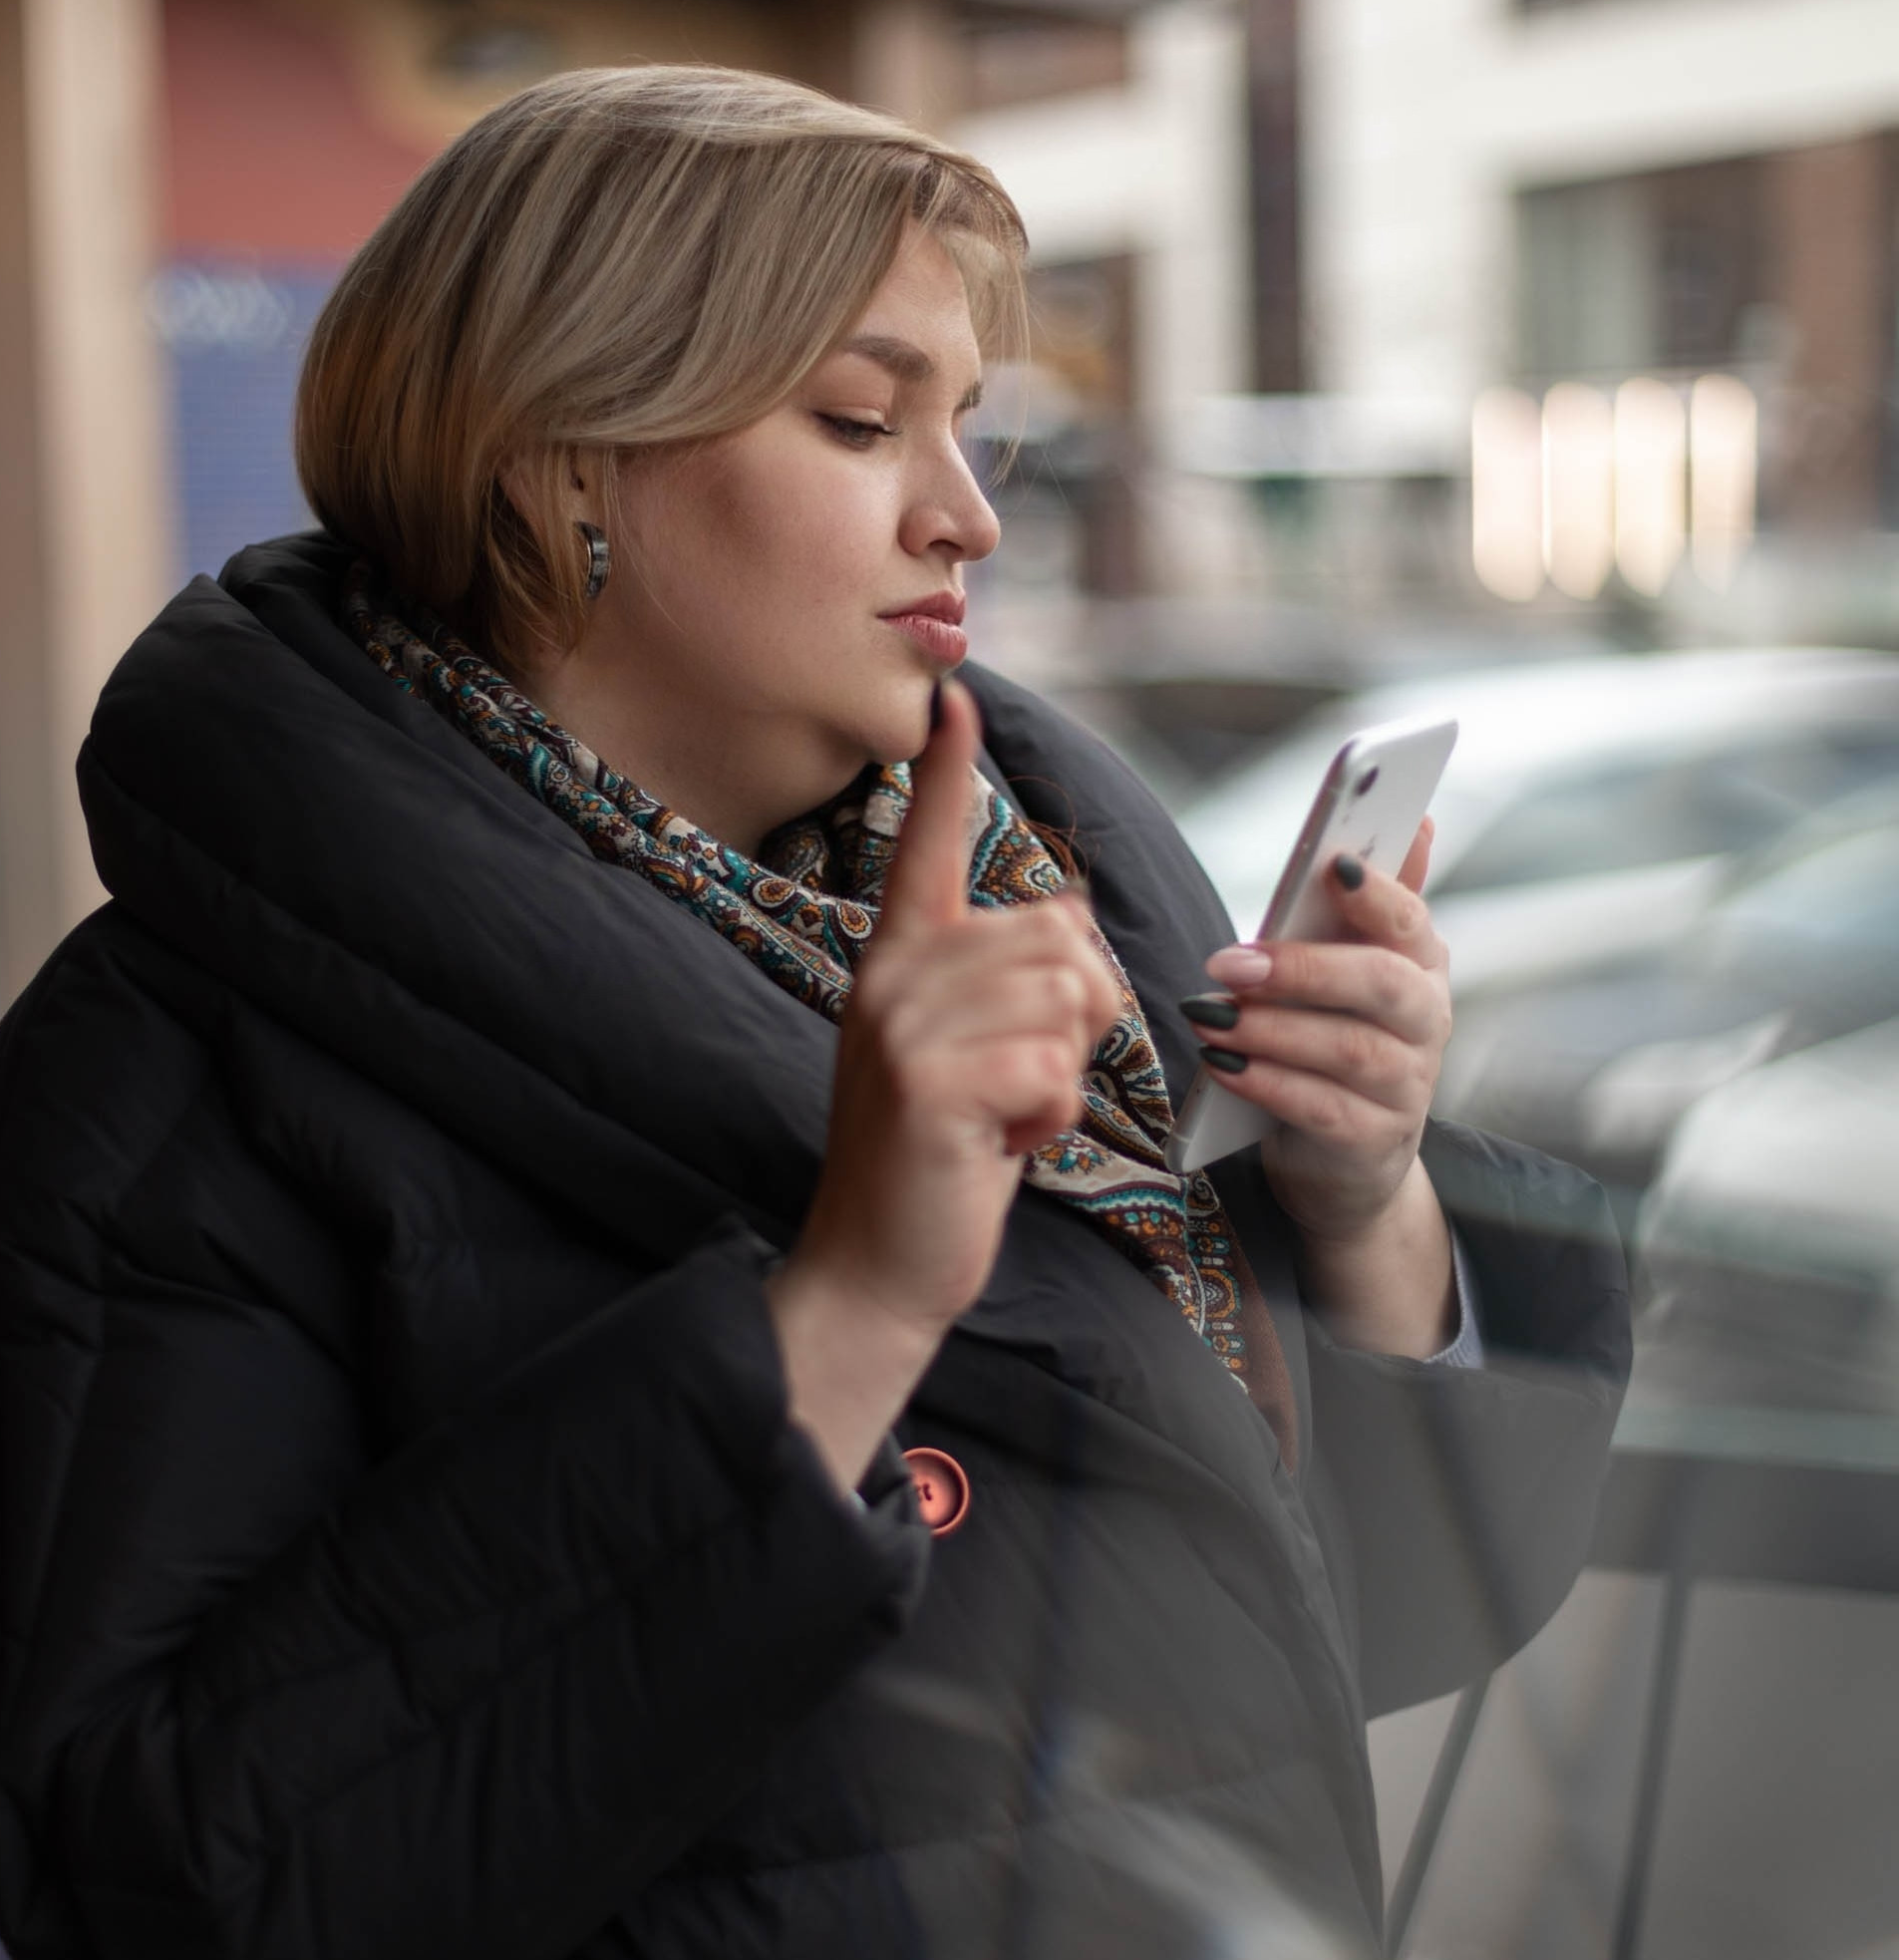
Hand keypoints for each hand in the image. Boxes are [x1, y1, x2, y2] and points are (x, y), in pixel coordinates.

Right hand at [768, 679, 1117, 1488]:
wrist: (881, 1262)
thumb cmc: (943, 1155)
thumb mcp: (972, 1048)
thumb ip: (1009, 980)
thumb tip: (1069, 916)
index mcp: (900, 956)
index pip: (929, 843)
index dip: (947, 772)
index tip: (953, 698)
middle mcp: (893, 974)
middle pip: (1061, 938)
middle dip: (1078, 1019)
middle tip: (1017, 1083)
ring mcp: (902, 1025)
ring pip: (1067, 999)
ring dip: (1065, 1072)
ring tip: (1004, 1111)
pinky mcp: (928, 1082)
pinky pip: (1051, 1065)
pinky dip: (1049, 1116)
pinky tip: (999, 1143)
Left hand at [1199, 825, 1457, 1353]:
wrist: (1344, 1157)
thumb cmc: (1334, 1039)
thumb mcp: (1347, 968)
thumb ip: (1368, 902)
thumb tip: (1421, 821)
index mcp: (1421, 964)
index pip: (1411, 920)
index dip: (1377, 893)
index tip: (1332, 864)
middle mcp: (1427, 1021)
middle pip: (1382, 984)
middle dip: (1303, 968)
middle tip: (1229, 963)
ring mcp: (1408, 1086)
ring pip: (1350, 1050)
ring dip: (1272, 1030)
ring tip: (1209, 1016)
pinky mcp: (1374, 1140)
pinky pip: (1324, 1110)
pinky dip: (1270, 1085)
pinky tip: (1225, 1069)